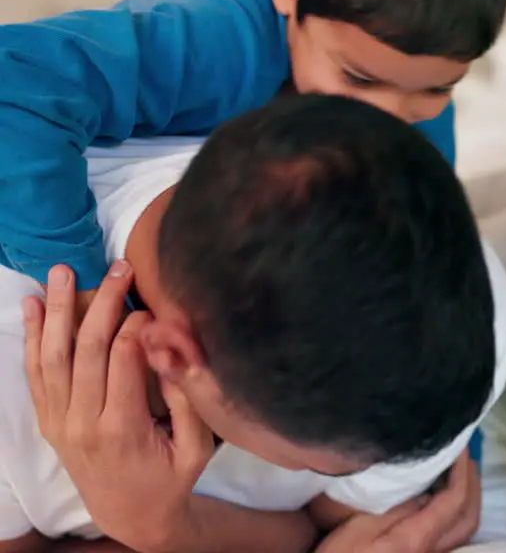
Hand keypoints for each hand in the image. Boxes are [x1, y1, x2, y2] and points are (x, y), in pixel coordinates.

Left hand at [23, 262, 215, 552]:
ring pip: (52, 356)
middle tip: (119, 267)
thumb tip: (175, 349)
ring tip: (61, 272)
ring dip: (56, 311)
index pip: (123, 360)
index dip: (138, 325)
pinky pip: (35, 373)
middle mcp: (81, 424)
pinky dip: (32, 337)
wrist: (131, 514)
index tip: (154, 304)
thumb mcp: (195, 446)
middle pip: (86, 350)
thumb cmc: (172, 477)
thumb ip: (185, 398)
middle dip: (102, 303)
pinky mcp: (48, 421)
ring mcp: (59, 422)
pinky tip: (33, 305)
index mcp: (122, 429)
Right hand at [315, 454, 481, 552]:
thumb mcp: (357, 530)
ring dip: (467, 499)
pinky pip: (452, 536)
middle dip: (472, 484)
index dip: (462, 470)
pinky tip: (442, 502)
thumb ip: (395, 510)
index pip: (455, 500)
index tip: (458, 446)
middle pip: (469, 518)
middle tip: (464, 457)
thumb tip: (424, 493)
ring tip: (458, 475)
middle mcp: (432, 552)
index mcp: (417, 539)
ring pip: (464, 530)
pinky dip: (455, 513)